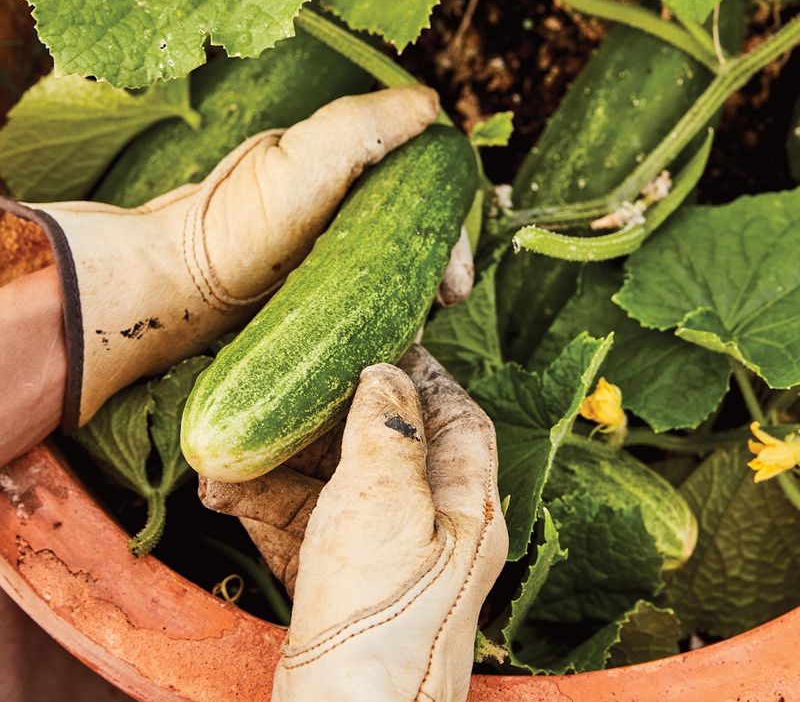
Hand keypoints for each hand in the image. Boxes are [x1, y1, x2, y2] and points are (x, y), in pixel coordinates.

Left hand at [0, 87, 438, 430]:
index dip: (451, 228)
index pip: (425, 187)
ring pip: (398, 268)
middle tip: (447, 302)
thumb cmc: (243, 218)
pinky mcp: (319, 286)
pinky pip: (369, 298)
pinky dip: (388, 314)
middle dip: (442, 268)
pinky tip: (392, 334)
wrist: (186, 285)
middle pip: (419, 233)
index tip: (454, 273)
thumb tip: (431, 103)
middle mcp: (348, 202)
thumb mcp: (306, 159)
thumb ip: (366, 124)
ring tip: (416, 325)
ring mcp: (333, 247)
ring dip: (418, 294)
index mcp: (352, 164)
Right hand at [201, 345, 507, 701]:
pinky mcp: (339, 587)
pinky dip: (266, 507)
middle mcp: (430, 530)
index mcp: (464, 505)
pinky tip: (223, 492)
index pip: (457, 418)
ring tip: (232, 451)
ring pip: (335, 488)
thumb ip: (388, 428)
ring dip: (281, 466)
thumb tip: (386, 373)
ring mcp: (383, 560)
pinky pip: (306, 529)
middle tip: (287, 391)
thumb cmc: (380, 615)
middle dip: (330, 420)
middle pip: (386, 448)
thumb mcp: (387, 501)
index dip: (424, 375)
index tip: (380, 343)